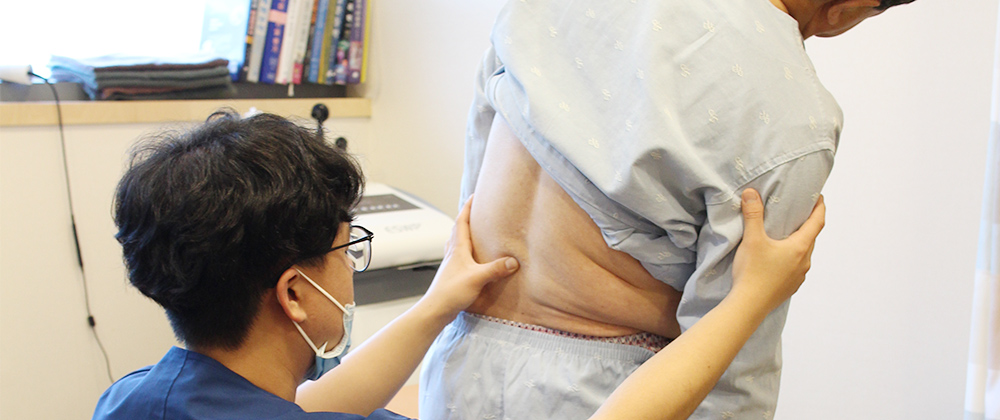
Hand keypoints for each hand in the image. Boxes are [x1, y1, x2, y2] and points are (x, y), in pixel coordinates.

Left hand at [420, 195, 519, 317]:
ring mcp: (451, 265)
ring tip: (473, 231)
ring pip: (456, 243)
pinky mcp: (452, 275)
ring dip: (464, 234)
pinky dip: (465, 251)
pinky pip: (459, 257)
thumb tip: (513, 261)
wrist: (435, 310)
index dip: (468, 208)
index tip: (475, 196)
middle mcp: (452, 254)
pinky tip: (470, 259)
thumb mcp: (477, 278)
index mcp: (458, 249)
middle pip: (458, 230)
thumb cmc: (451, 292)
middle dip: (466, 218)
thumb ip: (495, 269)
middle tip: (476, 210)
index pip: (462, 222)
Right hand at [730, 188, 824, 311]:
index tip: (819, 198)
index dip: (820, 208)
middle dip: (807, 225)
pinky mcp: (790, 287)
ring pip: (804, 254)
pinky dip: (791, 259)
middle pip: (811, 238)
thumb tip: (751, 193)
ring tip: (786, 236)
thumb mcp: (752, 239)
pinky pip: (796, 268)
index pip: (817, 222)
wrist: (749, 305)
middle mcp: (804, 262)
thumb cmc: (752, 272)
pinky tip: (778, 259)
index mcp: (800, 247)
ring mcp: (799, 276)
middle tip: (799, 213)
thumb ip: (753, 214)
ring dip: (798, 243)